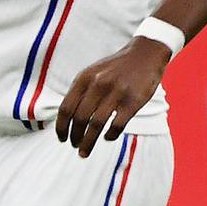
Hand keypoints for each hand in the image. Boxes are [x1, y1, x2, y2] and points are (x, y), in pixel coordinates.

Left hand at [54, 38, 170, 157]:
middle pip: (79, 119)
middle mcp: (98, 84)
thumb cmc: (115, 68)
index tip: (61, 138)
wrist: (145, 54)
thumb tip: (65, 119)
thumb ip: (79, 92)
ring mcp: (116, 93)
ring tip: (84, 151)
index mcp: (84, 78)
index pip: (66, 108)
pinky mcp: (133, 101)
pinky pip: (117, 125)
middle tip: (74, 146)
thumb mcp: (92, 73)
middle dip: (74, 137)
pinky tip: (107, 138)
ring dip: (88, 142)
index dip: (61, 126)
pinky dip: (109, 136)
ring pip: (96, 125)